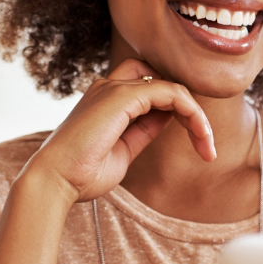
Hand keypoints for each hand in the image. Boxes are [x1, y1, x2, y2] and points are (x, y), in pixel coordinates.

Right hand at [21, 58, 215, 203]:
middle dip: (190, 110)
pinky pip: (170, 92)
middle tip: (206, 145)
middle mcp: (109, 88)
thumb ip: (145, 130)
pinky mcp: (121, 96)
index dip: (181, 112)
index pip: (155, 91)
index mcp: (107, 100)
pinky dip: (191, 112)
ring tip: (207, 146)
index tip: (200, 145)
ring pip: (172, 87)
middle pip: (164, 82)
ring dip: (196, 116)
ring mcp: (114, 89)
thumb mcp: (125, 150)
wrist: (55, 181)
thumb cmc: (82, 174)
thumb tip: (170, 116)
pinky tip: (198, 134)